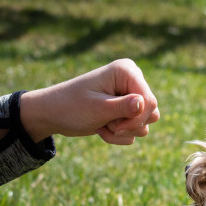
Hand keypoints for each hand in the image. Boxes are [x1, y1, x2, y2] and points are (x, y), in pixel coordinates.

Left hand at [19, 58, 160, 144]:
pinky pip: (135, 130)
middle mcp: (132, 80)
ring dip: (123, 132)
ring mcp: (130, 95)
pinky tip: (102, 128)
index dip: (137, 118)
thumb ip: (123, 107)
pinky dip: (119, 135)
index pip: (149, 100)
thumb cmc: (71, 106)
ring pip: (145, 123)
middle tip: (109, 126)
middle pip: (151, 112)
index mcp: (126, 71)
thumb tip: (145, 104)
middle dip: (130, 126)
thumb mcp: (97, 108)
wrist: (53, 114)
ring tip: (102, 125)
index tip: (117, 127)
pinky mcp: (127, 110)